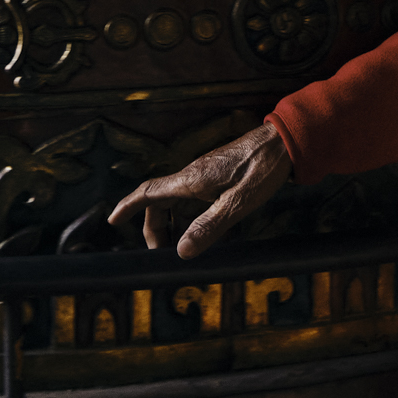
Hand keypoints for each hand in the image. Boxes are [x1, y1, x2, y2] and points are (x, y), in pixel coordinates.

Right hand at [108, 124, 291, 259]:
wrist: (284, 144)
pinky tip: (212, 233)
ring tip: (185, 247)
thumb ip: (210, 227)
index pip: (148, 193)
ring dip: (176, 225)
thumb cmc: (262, 169)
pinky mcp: (218, 176)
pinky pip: (195, 199)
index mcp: (191, 180)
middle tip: (163, 253)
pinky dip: (194, 218)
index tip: (113, 220)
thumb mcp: (237, 203)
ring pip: (178, 202)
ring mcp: (205, 175)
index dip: (127, 206)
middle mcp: (192, 175)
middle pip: (159, 202)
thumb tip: (182, 251)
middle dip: (156, 228)